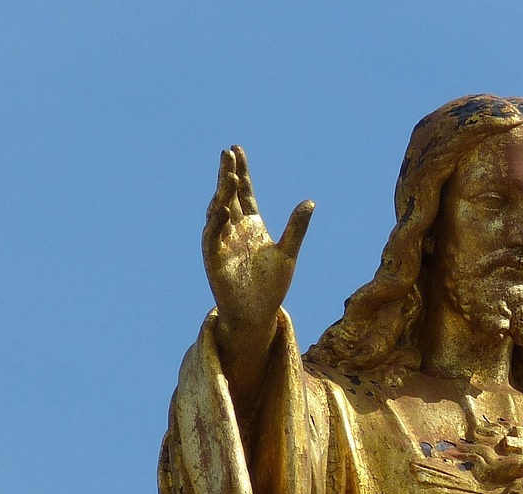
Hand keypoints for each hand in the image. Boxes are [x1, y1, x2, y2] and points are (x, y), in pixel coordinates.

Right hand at [202, 146, 313, 345]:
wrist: (258, 314)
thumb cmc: (271, 286)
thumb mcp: (288, 253)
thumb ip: (296, 228)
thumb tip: (310, 202)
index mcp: (252, 226)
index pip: (244, 193)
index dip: (242, 172)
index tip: (237, 149)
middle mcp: (234, 230)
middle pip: (230, 196)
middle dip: (228, 175)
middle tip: (228, 152)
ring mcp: (222, 243)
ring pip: (219, 212)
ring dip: (223, 195)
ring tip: (231, 176)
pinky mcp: (214, 259)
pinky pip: (212, 237)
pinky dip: (216, 223)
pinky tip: (223, 209)